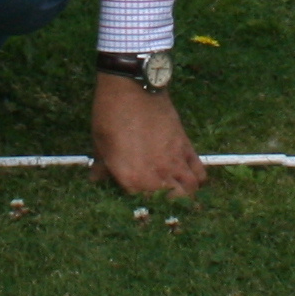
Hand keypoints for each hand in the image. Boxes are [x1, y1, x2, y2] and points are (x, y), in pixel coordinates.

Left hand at [89, 76, 206, 198]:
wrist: (132, 87)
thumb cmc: (110, 115)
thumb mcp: (100, 144)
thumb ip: (101, 168)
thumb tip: (96, 180)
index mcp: (132, 179)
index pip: (141, 207)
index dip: (140, 208)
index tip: (137, 204)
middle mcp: (156, 176)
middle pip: (172, 203)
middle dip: (166, 206)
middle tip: (158, 201)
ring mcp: (174, 161)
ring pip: (191, 190)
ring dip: (185, 194)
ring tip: (175, 191)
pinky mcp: (185, 146)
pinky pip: (198, 170)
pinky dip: (196, 177)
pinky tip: (186, 174)